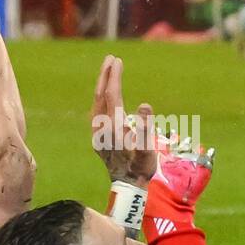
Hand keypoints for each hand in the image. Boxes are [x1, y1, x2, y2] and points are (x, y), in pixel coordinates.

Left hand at [90, 55, 156, 186]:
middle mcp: (101, 127)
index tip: (117, 61)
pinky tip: (105, 94)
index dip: (114, 77)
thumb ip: (146, 127)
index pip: (112, 95)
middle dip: (105, 75)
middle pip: (100, 95)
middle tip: (111, 58)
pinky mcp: (97, 136)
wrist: (127, 185)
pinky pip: (96, 110)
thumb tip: (144, 105)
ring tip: (108, 71)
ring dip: (102, 85)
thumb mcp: (148, 150)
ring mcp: (96, 132)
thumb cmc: (141, 168)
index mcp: (114, 127)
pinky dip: (101, 97)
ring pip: (96, 102)